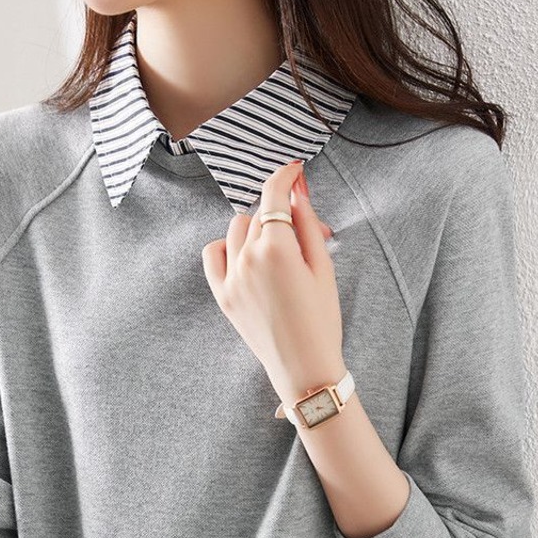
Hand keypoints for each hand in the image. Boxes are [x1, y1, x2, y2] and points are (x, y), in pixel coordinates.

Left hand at [201, 159, 345, 404]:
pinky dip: (227, 246)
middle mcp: (247, 258)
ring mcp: (231, 277)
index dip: (285, 176)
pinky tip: (245, 255)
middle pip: (261, 215)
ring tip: (279, 249)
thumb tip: (296, 191)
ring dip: (257, 228)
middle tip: (308, 236)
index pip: (274, 195)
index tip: (294, 169)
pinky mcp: (222, 295)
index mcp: (276, 247)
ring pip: (237, 229)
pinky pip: (213, 254)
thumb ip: (307, 224)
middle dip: (284, 215)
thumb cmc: (321, 320)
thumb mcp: (323, 267)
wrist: (304, 368)